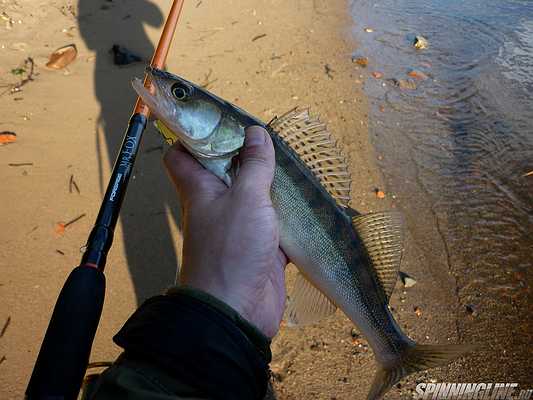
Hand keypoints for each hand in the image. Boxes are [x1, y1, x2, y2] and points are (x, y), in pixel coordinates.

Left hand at [164, 126, 287, 337]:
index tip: (218, 121)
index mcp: (199, 188)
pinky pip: (273, 222)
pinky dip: (287, 213)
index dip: (193, 135)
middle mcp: (215, 204)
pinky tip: (306, 200)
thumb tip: (255, 134)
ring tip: (293, 163)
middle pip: (224, 171)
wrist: (237, 310)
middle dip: (245, 154)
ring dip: (270, 183)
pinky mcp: (260, 245)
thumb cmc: (231, 249)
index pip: (181, 154)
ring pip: (252, 195)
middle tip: (269, 138)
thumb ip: (253, 165)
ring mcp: (238, 225)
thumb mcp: (246, 198)